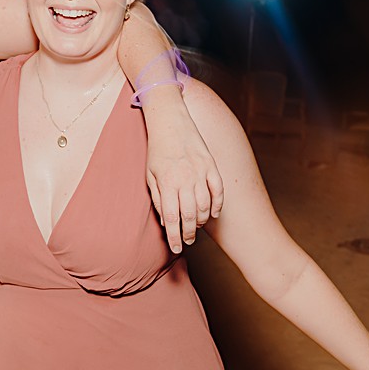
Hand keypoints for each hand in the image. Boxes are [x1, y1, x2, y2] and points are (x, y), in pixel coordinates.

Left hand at [143, 101, 222, 252]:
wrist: (170, 121)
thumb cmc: (157, 150)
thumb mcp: (150, 175)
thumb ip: (157, 198)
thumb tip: (165, 221)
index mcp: (167, 182)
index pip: (172, 218)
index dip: (175, 237)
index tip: (177, 248)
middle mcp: (184, 178)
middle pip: (190, 215)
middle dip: (189, 233)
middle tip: (188, 241)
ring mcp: (200, 171)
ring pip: (206, 205)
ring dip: (203, 221)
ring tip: (197, 227)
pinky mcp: (211, 165)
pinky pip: (219, 190)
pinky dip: (218, 204)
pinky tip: (213, 213)